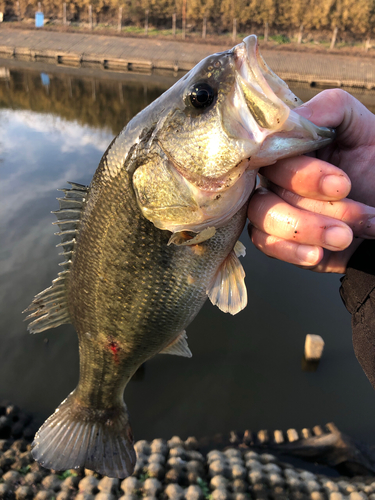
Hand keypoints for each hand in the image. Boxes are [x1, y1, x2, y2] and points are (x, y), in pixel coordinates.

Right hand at [247, 89, 374, 272]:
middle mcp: (276, 176)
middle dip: (312, 203)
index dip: (300, 172)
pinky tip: (319, 253)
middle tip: (351, 206)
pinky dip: (292, 251)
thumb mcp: (363, 129)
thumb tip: (287, 120)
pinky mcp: (278, 239)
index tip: (340, 184)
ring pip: (262, 216)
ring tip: (345, 236)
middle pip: (263, 188)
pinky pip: (267, 245)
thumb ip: (329, 109)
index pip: (270, 153)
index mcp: (291, 147)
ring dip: (306, 229)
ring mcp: (275, 207)